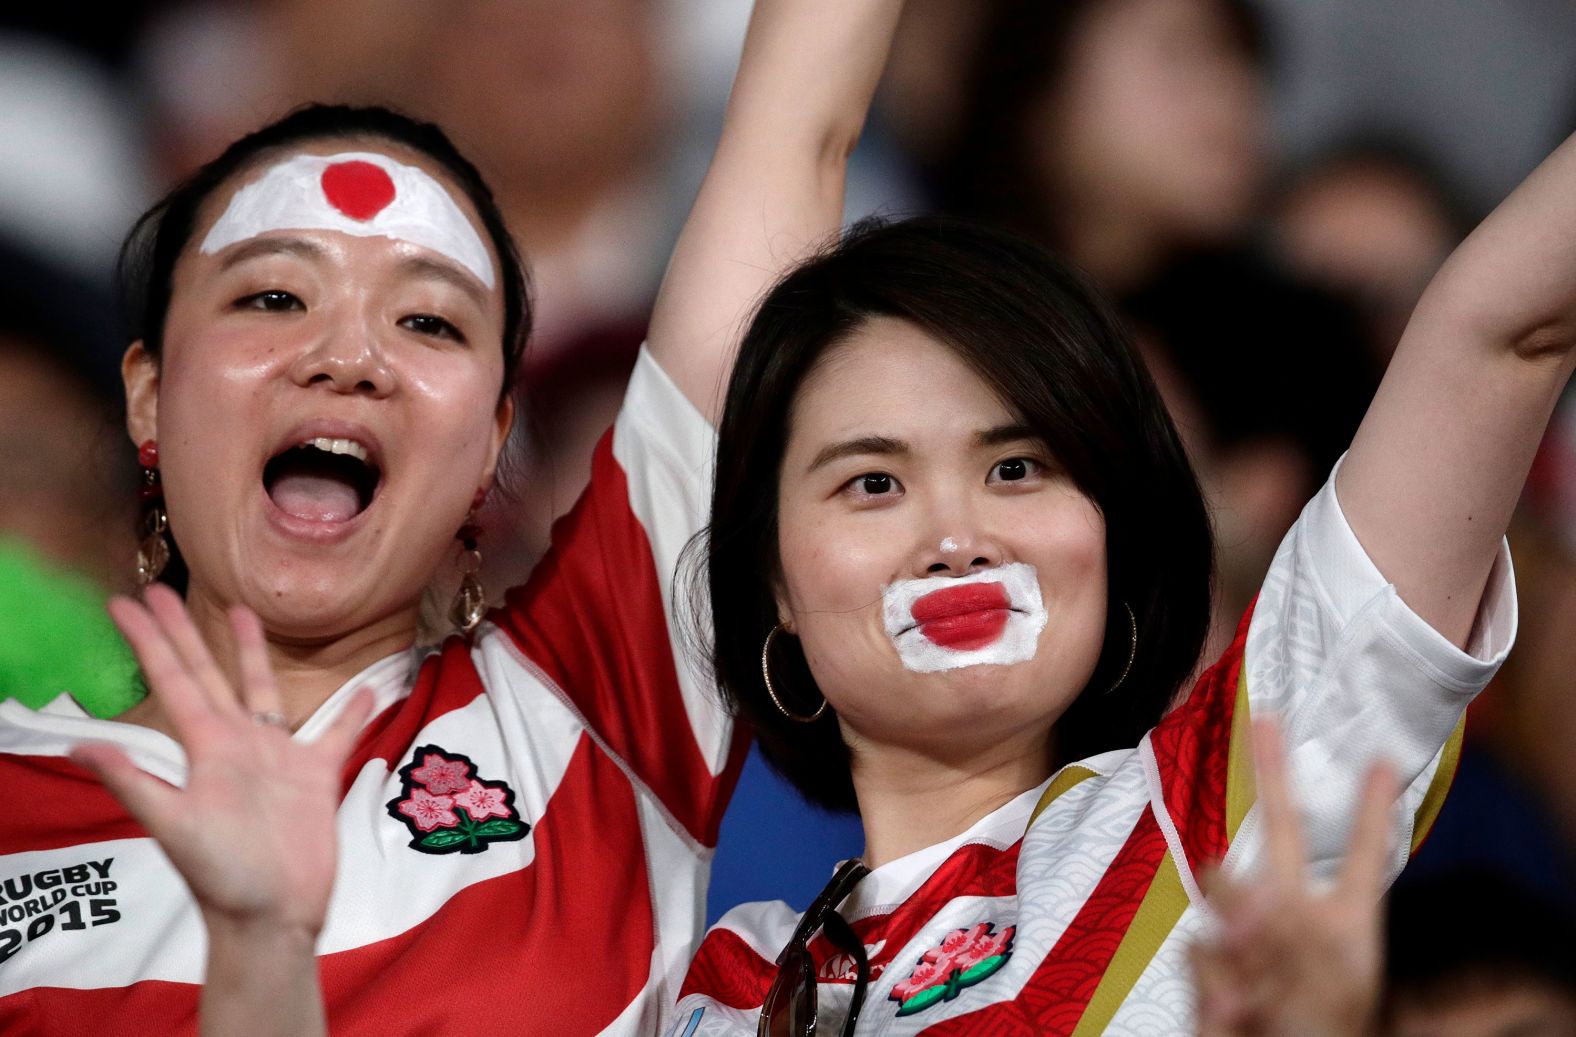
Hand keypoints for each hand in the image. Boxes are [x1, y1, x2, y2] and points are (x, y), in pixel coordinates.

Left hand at [72, 584, 371, 939]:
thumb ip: (135, 781)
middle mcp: (237, 743)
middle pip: (209, 674)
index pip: (175, 681)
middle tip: (163, 587)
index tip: (128, 603)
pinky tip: (367, 689)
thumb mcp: (174, 827)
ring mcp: (277, 758)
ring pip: (263, 691)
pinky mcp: (316, 776)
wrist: (273, 915)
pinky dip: (352, 712)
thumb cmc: (224, 875)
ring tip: (244, 611)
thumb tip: (82, 741)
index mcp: (206, 749)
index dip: (152, 643)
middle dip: (186, 633)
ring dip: (252, 653)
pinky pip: (337, 734)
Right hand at [1191, 718, 1399, 1036]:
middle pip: (1281, 834)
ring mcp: (1247, 939)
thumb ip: (1289, 923)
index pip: (1363, 856)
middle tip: (1267, 721)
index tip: (1382, 759)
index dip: (1372, 808)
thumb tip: (1245, 884)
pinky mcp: (1209, 968)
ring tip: (1250, 947)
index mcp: (1344, 923)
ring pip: (1223, 883)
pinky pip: (1199, 948)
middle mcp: (1295, 917)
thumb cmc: (1323, 1033)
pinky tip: (1238, 1009)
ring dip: (1233, 904)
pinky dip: (1217, 977)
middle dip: (1273, 774)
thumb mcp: (1328, 975)